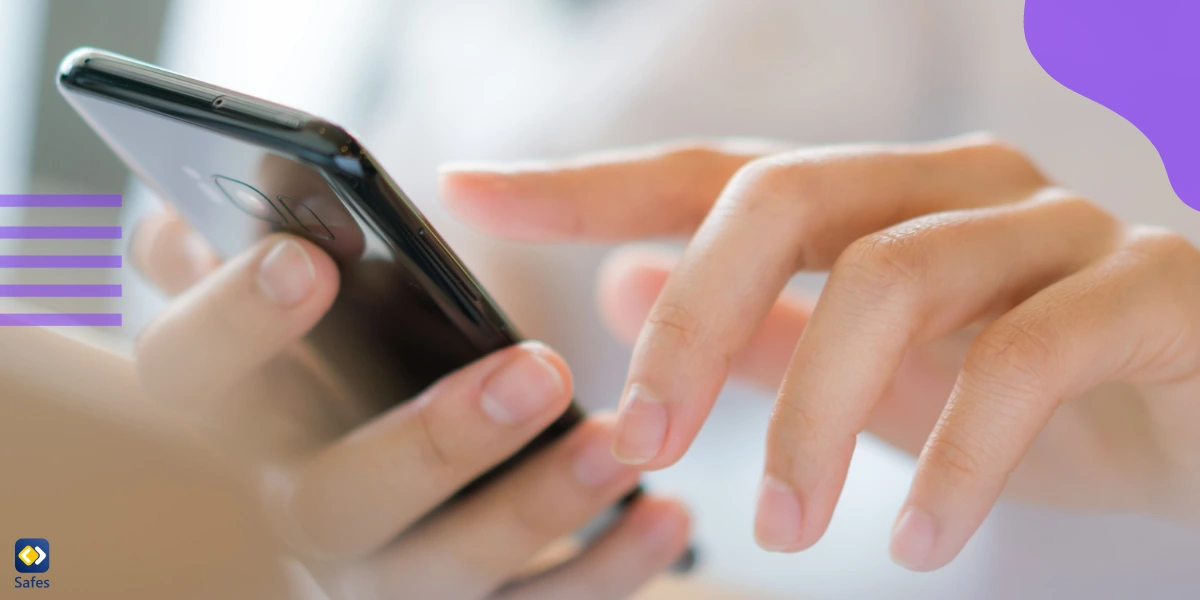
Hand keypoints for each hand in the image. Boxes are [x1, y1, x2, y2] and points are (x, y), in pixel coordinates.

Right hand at [128, 211, 691, 598]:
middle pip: (331, 501)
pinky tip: (667, 516)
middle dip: (434, 439)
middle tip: (538, 367)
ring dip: (537, 508)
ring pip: (440, 572)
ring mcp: (373, 576)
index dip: (234, 327)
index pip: (190, 383)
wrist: (388, 468)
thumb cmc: (328, 356)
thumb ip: (231, 262)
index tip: (308, 261)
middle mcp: (290, 513)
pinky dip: (604, 571)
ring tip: (619, 441)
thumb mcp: (276, 305)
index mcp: (232, 421)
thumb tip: (178, 221)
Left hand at [439, 135, 1199, 570]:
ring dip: (812, 416)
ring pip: (892, 277)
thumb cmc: (1042, 395)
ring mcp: (1059, 225)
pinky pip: (1028, 356)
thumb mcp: (877, 372)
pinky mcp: (1152, 288)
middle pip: (782, 196)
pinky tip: (920, 542)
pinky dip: (957, 459)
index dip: (585, 183)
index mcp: (881, 198)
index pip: (707, 172)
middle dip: (691, 318)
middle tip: (641, 440)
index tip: (470, 190)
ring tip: (783, 530)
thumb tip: (622, 285)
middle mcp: (958, 184)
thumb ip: (759, 324)